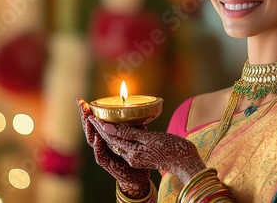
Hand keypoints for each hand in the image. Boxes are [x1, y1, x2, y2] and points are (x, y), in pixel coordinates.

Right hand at [76, 99, 149, 198]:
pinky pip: (101, 155)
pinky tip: (98, 138)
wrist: (137, 178)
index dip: (90, 112)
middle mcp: (102, 145)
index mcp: (106, 138)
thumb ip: (133, 129)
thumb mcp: (134, 139)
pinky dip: (99, 147)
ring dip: (89, 128)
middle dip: (85, 116)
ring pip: (92, 140)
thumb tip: (138, 117)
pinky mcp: (108, 164)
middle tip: (81, 103)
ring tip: (88, 117)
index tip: (84, 100)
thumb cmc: (134, 158)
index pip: (95, 123)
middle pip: (90, 129)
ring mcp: (103, 154)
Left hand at [89, 116, 205, 183]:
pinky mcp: (142, 157)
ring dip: (109, 131)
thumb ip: (129, 133)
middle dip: (100, 127)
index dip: (99, 124)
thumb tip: (108, 127)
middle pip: (111, 140)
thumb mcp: (150, 138)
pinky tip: (121, 126)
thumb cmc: (172, 148)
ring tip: (101, 119)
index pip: (110, 136)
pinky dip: (121, 135)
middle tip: (91, 114)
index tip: (90, 113)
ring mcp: (137, 157)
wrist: (186, 162)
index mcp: (132, 152)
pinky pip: (127, 144)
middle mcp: (131, 156)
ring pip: (118, 142)